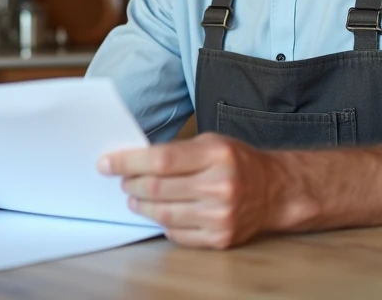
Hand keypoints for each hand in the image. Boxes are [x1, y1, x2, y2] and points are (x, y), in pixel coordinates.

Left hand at [99, 133, 280, 248]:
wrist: (274, 191)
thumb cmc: (237, 162)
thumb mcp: (211, 143)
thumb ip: (176, 151)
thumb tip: (133, 161)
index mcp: (217, 155)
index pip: (161, 159)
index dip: (128, 162)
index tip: (107, 163)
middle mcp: (220, 186)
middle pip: (157, 188)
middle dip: (131, 184)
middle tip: (122, 180)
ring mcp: (220, 215)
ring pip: (163, 213)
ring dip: (141, 205)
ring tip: (135, 197)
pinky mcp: (219, 238)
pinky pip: (176, 232)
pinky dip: (163, 222)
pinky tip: (161, 211)